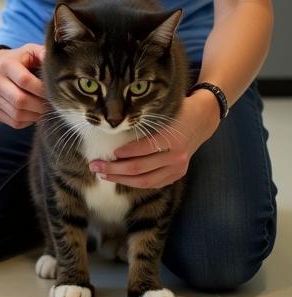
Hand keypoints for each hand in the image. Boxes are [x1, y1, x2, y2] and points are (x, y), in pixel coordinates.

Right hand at [0, 43, 48, 128]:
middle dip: (41, 105)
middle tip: (53, 104)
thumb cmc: (20, 60)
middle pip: (20, 100)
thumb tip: (56, 61)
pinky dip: (28, 120)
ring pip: (18, 114)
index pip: (24, 80)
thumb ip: (44, 53)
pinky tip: (33, 111)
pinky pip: (15, 122)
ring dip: (36, 114)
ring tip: (44, 107)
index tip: (54, 92)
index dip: (42, 89)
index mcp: (5, 65)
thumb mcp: (31, 51)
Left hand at [89, 91, 219, 188]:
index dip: (124, 153)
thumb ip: (142, 126)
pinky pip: (154, 183)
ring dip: (121, 179)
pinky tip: (120, 179)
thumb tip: (112, 133)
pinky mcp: (178, 174)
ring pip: (146, 181)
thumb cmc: (175, 113)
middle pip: (140, 168)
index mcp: (170, 138)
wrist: (201, 120)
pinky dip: (136, 183)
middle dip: (114, 169)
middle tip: (94, 166)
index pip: (143, 149)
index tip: (108, 153)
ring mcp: (178, 168)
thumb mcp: (160, 115)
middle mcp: (176, 156)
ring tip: (103, 175)